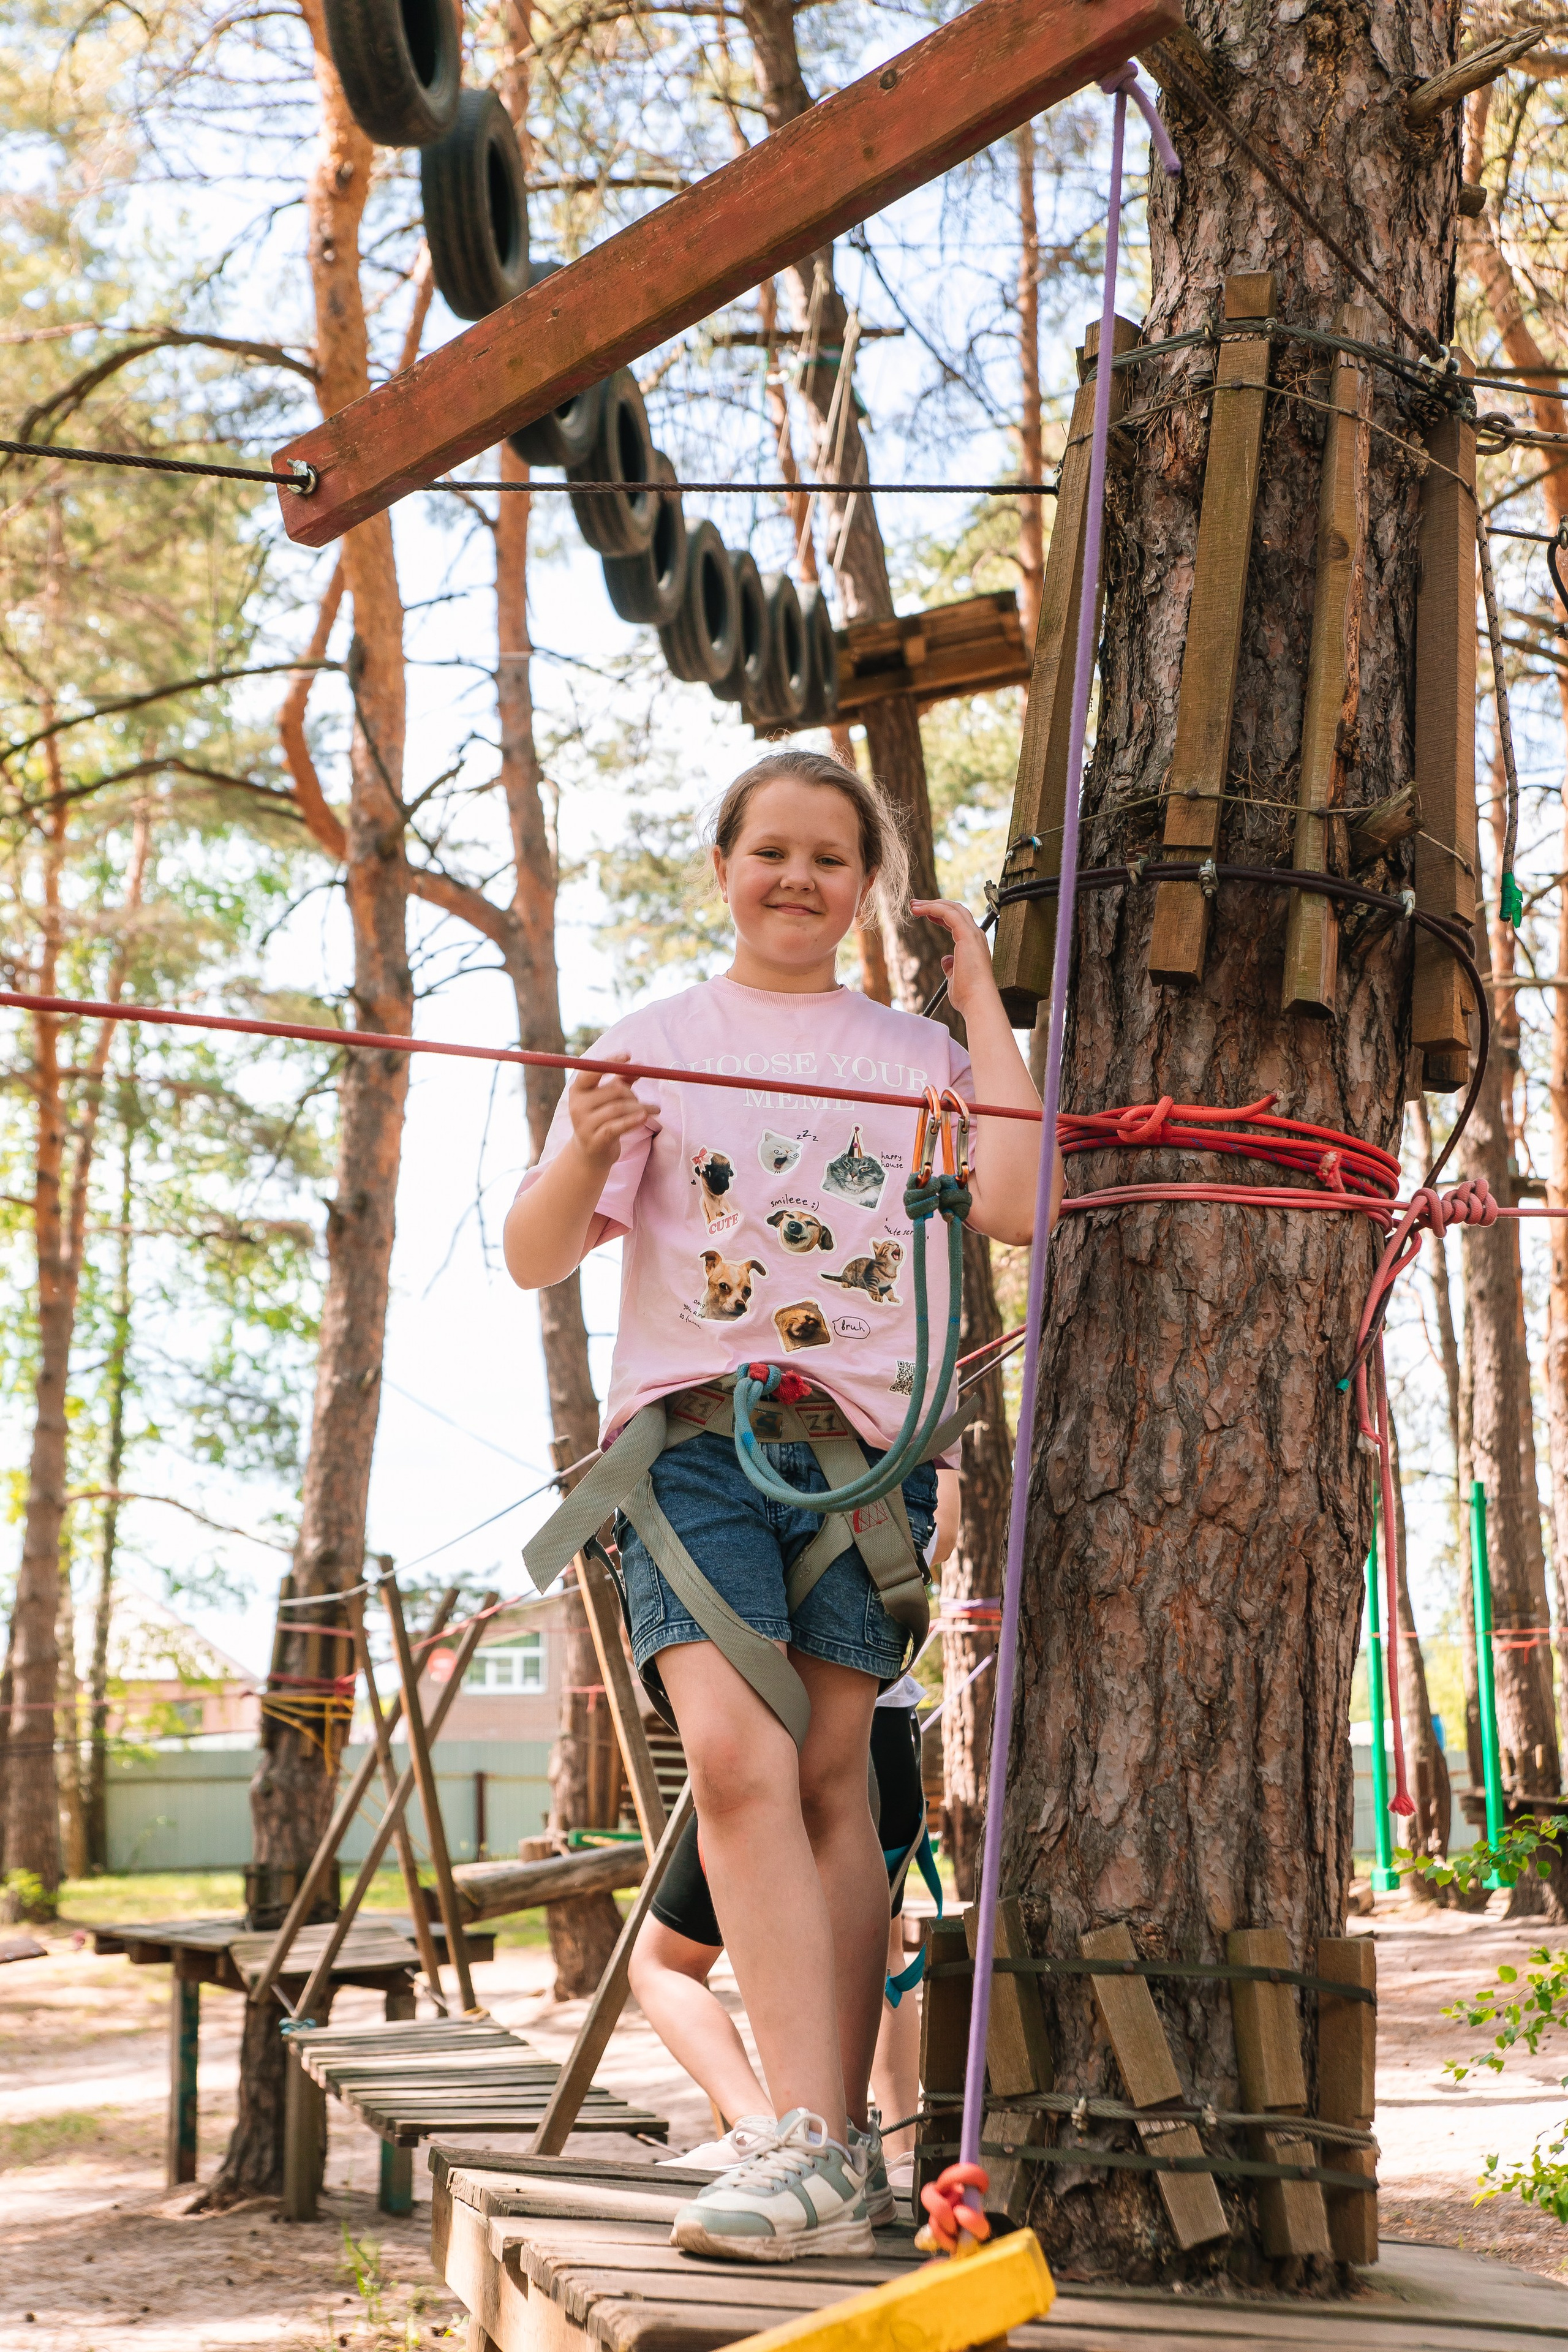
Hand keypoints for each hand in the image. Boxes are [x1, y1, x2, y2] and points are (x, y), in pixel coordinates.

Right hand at [568, 1052, 656, 1168]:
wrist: (591, 1154)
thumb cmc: (602, 1119)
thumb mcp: (609, 1098)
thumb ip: (622, 1080)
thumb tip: (639, 1064)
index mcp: (578, 1090)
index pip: (592, 1071)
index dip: (610, 1061)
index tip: (628, 1055)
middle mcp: (577, 1105)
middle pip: (613, 1091)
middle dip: (634, 1094)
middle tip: (647, 1102)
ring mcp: (584, 1124)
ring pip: (619, 1108)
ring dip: (641, 1108)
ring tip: (654, 1111)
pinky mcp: (595, 1140)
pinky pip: (618, 1126)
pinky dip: (633, 1120)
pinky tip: (645, 1117)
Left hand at [910, 898, 996, 1020]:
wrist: (978, 1000)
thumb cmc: (968, 995)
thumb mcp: (955, 978)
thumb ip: (950, 967)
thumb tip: (945, 960)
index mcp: (974, 944)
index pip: (957, 921)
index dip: (940, 914)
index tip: (924, 913)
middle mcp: (975, 936)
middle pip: (955, 910)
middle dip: (935, 904)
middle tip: (915, 904)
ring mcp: (973, 934)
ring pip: (952, 908)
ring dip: (931, 904)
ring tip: (913, 905)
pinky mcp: (967, 935)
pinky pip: (948, 914)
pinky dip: (933, 908)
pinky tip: (920, 910)